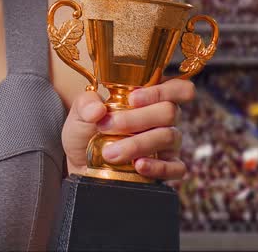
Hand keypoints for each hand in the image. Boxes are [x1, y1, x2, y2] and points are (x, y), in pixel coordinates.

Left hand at [61, 78, 194, 180]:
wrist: (81, 163)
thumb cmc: (87, 132)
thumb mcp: (80, 113)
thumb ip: (86, 103)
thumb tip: (98, 110)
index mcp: (150, 99)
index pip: (177, 88)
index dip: (161, 91)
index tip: (132, 99)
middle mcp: (164, 120)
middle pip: (169, 112)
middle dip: (136, 119)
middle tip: (106, 127)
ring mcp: (168, 145)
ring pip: (169, 137)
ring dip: (137, 144)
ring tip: (109, 153)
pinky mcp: (166, 169)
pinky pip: (176, 168)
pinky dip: (158, 167)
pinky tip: (138, 165)